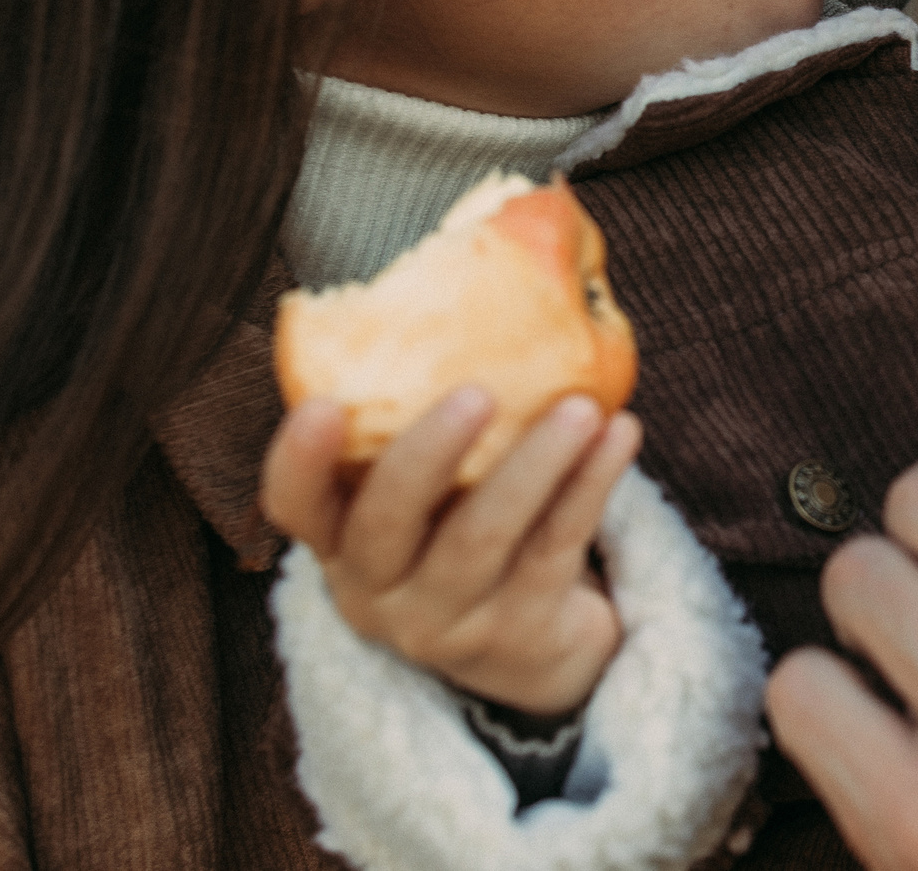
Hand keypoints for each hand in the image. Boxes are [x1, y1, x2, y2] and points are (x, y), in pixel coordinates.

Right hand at [260, 387, 637, 714]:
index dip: (299, 461)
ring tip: (583, 407)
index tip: (322, 403)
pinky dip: (590, 487)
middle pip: (386, 525)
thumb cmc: (470, 530)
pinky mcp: (520, 635)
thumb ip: (428, 420)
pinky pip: (555, 550)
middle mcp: (378, 592)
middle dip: (428, 455)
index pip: (295, 506)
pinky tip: (621, 434)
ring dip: (534, 465)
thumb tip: (489, 266)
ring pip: (482, 540)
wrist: (533, 651)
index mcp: (342, 543)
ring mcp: (447, 623)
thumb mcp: (433, 495)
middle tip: (477, 392)